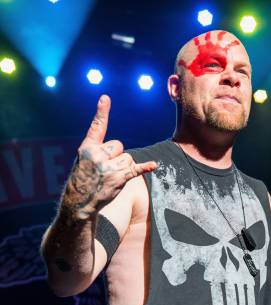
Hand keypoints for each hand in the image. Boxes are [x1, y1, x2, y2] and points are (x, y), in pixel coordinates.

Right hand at [64, 95, 156, 217]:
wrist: (79, 203)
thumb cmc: (82, 181)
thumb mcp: (83, 161)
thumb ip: (97, 151)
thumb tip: (118, 148)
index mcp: (87, 148)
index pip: (97, 127)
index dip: (102, 112)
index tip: (105, 98)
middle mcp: (97, 155)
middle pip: (119, 145)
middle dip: (116, 156)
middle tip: (105, 170)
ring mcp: (109, 167)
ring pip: (128, 158)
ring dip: (124, 167)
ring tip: (111, 178)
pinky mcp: (119, 178)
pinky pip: (136, 169)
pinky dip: (145, 167)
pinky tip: (154, 165)